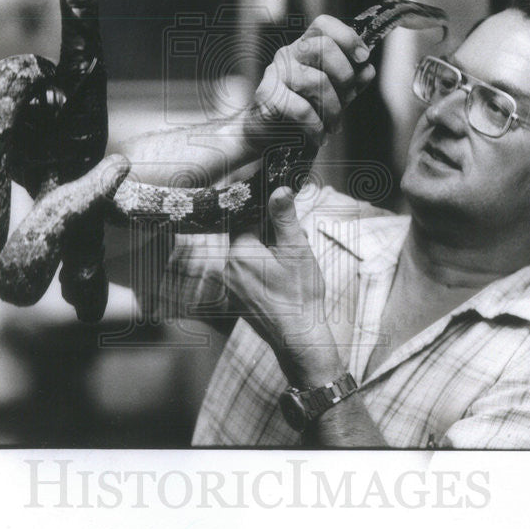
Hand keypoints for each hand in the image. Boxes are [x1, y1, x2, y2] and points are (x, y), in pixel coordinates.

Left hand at [226, 186, 344, 387]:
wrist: (299, 338)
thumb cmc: (301, 296)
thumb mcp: (297, 250)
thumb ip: (284, 217)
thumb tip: (278, 190)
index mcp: (239, 252)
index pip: (247, 220)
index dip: (267, 217)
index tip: (283, 219)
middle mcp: (228, 268)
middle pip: (248, 237)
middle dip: (271, 237)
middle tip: (295, 244)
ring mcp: (231, 286)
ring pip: (249, 256)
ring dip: (268, 254)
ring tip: (291, 266)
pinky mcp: (237, 299)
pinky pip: (248, 275)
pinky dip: (264, 271)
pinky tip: (283, 281)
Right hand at [243, 15, 374, 152]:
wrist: (267, 137)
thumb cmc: (299, 114)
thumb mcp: (333, 95)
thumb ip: (350, 82)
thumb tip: (366, 70)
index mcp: (305, 48)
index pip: (323, 25)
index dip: (347, 37)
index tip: (362, 58)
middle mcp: (288, 55)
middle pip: (323, 47)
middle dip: (345, 75)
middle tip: (347, 99)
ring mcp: (275, 73)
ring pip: (315, 81)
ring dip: (332, 109)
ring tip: (333, 126)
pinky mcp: (267, 96)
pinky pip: (301, 108)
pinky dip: (316, 126)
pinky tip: (319, 136)